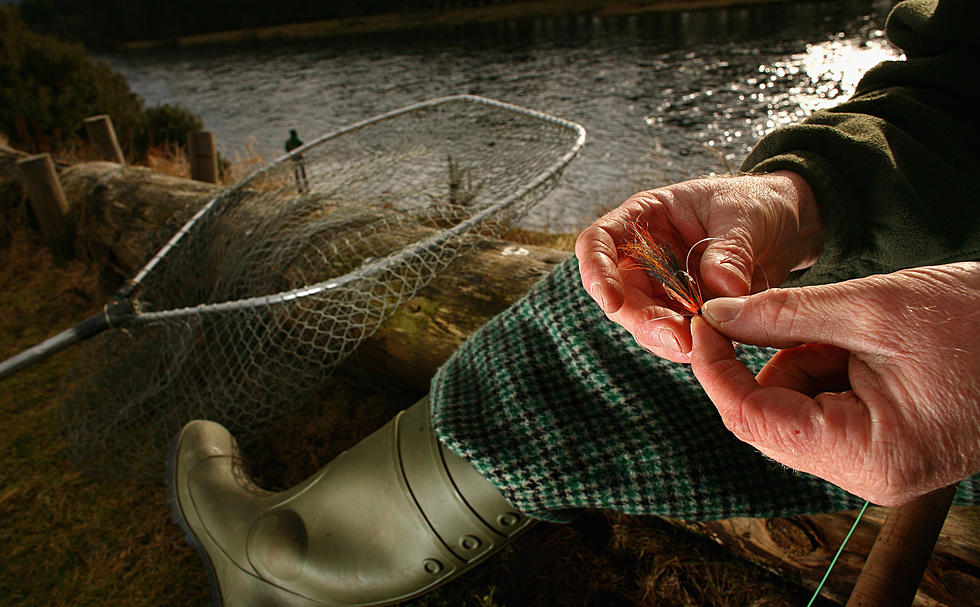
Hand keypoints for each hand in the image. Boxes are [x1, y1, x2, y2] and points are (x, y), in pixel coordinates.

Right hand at [575, 171, 822, 362]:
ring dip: (666, 338)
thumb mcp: (746, 216)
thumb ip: (730, 251)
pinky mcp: (684, 311)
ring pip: (643, 321)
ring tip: (701, 347)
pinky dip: (689, 345)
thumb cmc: (758, 204)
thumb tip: (721, 289)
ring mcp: (662, 286)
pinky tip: (712, 347)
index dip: (596, 271)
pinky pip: (673, 334)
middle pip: (619, 294)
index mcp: (644, 217)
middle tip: (679, 340)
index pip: (598, 242)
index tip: (612, 302)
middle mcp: (644, 254)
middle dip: (643, 321)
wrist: (788, 225)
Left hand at [691, 262, 979, 505]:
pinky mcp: (883, 440)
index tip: (701, 322)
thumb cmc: (977, 321)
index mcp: (867, 454)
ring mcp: (876, 459)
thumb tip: (715, 317)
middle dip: (769, 358)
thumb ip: (781, 314)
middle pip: (770, 416)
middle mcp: (868, 471)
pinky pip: (824, 402)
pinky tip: (862, 341)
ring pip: (794, 405)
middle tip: (788, 313)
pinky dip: (826, 362)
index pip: (753, 420)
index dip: (715, 370)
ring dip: (803, 356)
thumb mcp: (870, 307)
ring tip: (854, 328)